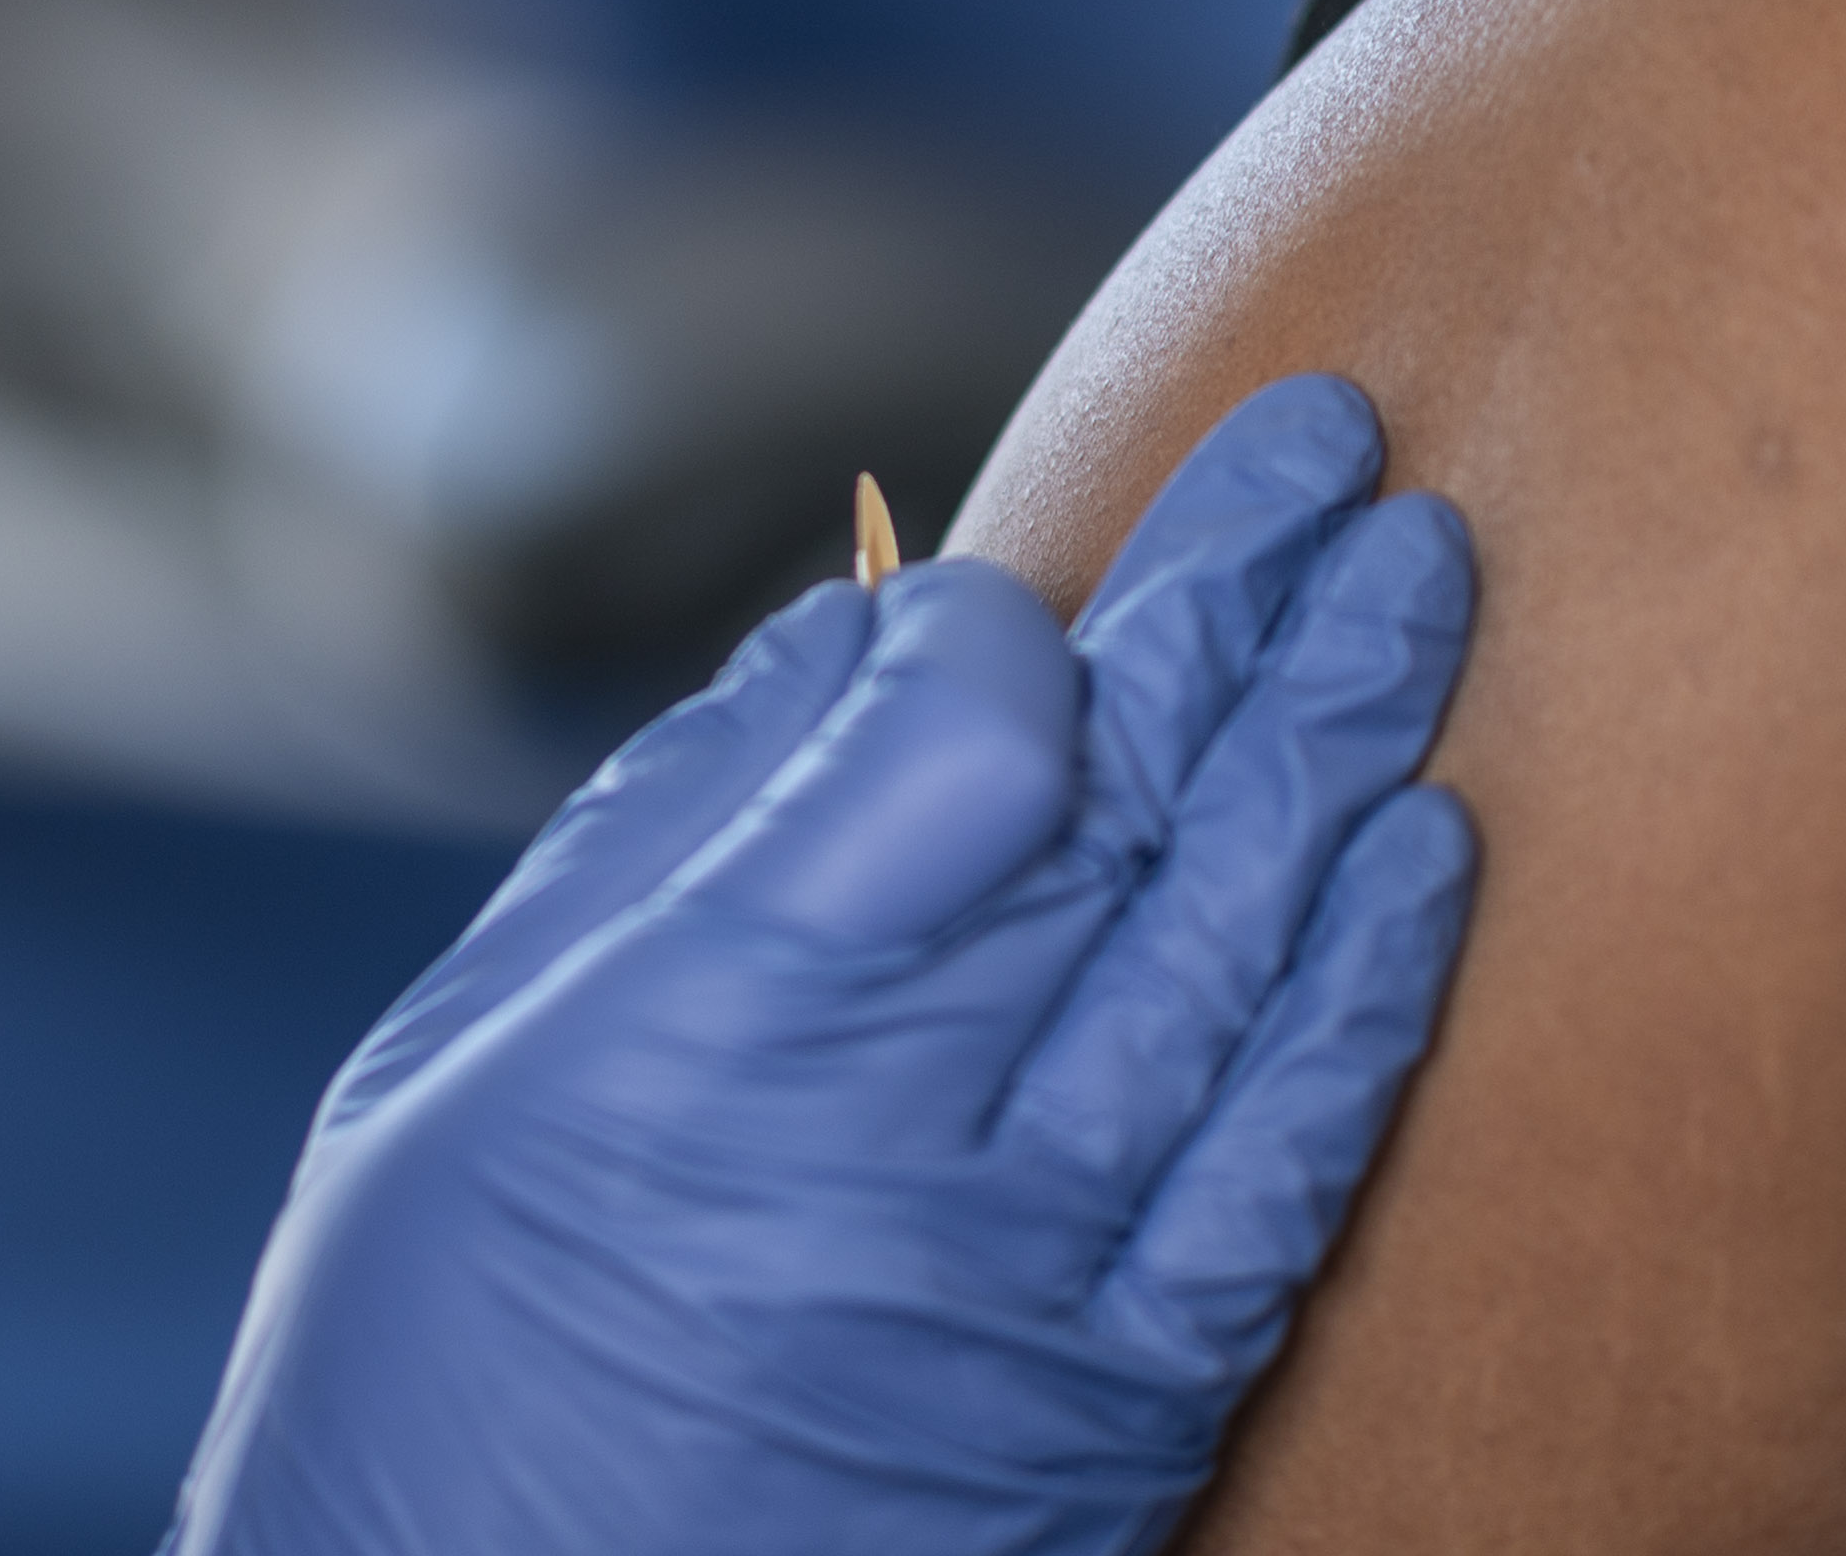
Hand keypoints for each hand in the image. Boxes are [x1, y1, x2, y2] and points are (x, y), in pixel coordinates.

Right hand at [168, 375, 1478, 1555]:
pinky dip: (1367, 995)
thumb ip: (662, 838)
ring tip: (1424, 576)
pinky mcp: (1128, 1408)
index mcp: (707, 1032)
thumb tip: (842, 633)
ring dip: (1344, 741)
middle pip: (1133, 799)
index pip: (959, 740)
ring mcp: (1041, 1280)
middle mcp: (902, 1139)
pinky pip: (1289, 1169)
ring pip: (1246, 948)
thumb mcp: (456, 1081)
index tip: (1012, 583)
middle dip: (1245, 597)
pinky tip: (1423, 849)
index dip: (1007, 624)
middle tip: (1343, 437)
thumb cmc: (420, 1396)